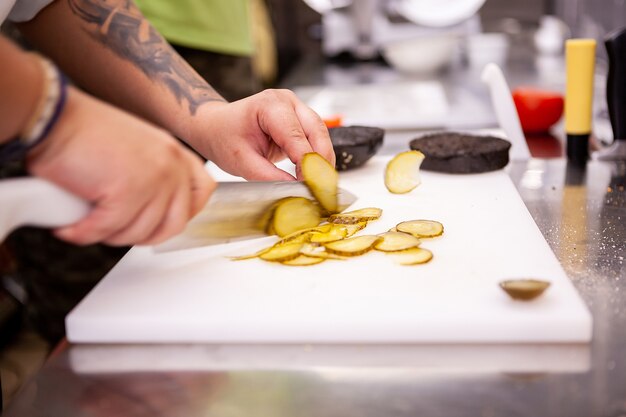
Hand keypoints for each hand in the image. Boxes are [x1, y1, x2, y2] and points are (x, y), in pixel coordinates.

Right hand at [27, 87, 214, 245]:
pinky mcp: (127, 192)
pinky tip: (70, 226)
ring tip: (86, 224)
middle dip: (141, 236)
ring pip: (139, 233)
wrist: (52, 118)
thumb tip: (152, 212)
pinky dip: (84, 234)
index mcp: (174, 153)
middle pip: (174, 223)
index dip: (184, 213)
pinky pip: (109, 230)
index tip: (160, 222)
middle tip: (113, 230)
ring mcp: (153, 178)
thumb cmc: (82, 133)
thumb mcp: (134, 150)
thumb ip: (152, 175)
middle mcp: (170, 165)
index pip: (203, 191)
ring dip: (109, 236)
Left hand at [189, 89, 335, 180]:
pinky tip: (315, 174)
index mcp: (270, 105)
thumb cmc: (225, 138)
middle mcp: (287, 101)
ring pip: (321, 134)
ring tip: (319, 184)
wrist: (217, 127)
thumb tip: (297, 189)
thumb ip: (271, 177)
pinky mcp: (299, 119)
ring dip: (323, 160)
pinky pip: (316, 138)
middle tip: (321, 188)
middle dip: (321, 161)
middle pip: (317, 131)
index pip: (297, 136)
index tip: (312, 186)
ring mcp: (295, 108)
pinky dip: (318, 157)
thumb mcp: (243, 163)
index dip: (307, 163)